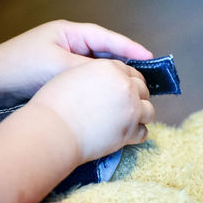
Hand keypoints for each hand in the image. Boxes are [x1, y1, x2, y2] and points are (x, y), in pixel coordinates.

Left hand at [0, 20, 152, 105]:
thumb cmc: (21, 66)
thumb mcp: (57, 66)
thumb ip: (86, 70)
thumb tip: (113, 78)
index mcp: (71, 32)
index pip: (107, 38)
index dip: (130, 48)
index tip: (150, 58)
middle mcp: (71, 43)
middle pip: (105, 52)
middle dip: (125, 64)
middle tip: (145, 78)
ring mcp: (66, 59)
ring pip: (97, 68)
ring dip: (112, 77)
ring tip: (133, 89)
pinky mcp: (61, 75)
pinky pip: (86, 79)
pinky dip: (98, 86)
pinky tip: (110, 97)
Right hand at [29, 59, 154, 162]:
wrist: (53, 130)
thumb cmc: (55, 104)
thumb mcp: (73, 75)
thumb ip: (95, 74)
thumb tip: (104, 81)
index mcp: (110, 68)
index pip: (130, 72)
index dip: (128, 81)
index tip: (126, 89)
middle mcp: (124, 85)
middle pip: (142, 89)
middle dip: (136, 97)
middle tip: (126, 106)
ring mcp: (130, 108)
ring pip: (149, 110)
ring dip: (140, 116)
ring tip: (127, 121)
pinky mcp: (130, 130)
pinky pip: (143, 132)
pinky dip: (136, 134)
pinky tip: (125, 135)